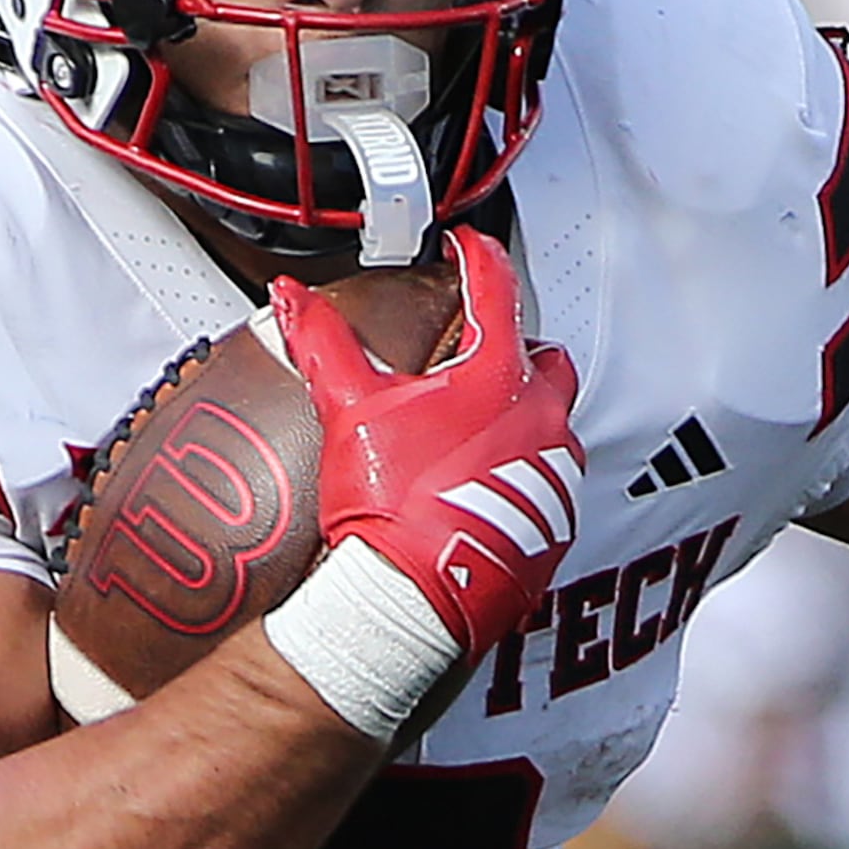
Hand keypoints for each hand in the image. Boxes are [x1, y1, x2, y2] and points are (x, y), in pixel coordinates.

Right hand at [270, 225, 582, 653]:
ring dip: (521, 420)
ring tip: (469, 436)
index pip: (497, 291)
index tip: (469, 247)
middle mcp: (542, 420)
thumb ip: (323, 344)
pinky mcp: (556, 527)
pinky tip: (479, 491)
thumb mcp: (350, 411)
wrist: (414, 602)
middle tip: (473, 361)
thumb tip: (292, 299)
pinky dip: (522, 477)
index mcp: (496, 378)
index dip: (478, 258)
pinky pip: (550, 485)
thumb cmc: (390, 507)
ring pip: (553, 425)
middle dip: (515, 352)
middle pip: (544, 361)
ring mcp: (555, 475)